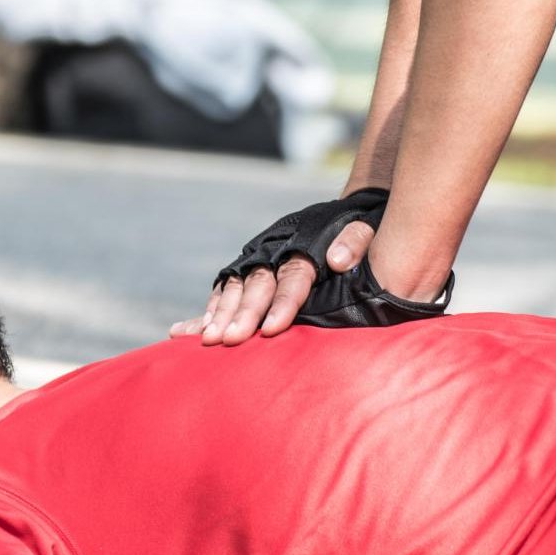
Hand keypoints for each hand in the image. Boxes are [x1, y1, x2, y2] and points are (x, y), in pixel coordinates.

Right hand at [171, 200, 378, 345]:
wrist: (336, 215)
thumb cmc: (354, 232)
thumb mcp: (363, 230)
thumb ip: (355, 242)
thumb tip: (337, 260)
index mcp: (304, 245)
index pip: (294, 277)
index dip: (283, 303)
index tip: (272, 330)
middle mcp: (274, 250)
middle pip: (258, 284)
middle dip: (242, 313)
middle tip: (230, 339)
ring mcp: (257, 258)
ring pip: (236, 286)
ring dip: (220, 313)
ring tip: (209, 339)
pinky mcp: (246, 267)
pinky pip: (224, 289)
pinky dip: (209, 309)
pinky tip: (192, 330)